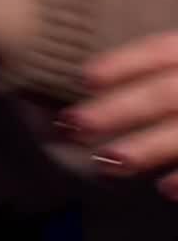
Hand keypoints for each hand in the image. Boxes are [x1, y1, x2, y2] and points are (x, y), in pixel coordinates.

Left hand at [64, 32, 177, 198]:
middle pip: (168, 93)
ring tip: (107, 162)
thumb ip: (162, 70)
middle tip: (73, 125)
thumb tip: (91, 87)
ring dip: (148, 147)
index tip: (84, 78)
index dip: (125, 63)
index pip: (163, 50)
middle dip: (120, 109)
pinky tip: (163, 190)